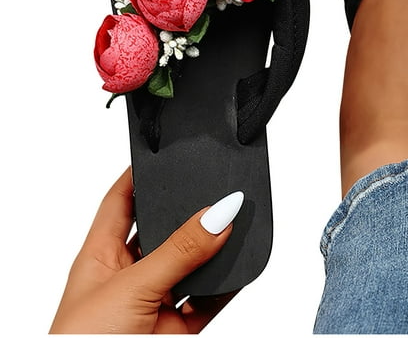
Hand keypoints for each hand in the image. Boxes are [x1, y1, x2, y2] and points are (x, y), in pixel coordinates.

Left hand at [50, 167, 241, 333]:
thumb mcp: (131, 289)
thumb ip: (178, 252)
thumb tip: (218, 215)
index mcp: (100, 256)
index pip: (121, 200)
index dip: (140, 173)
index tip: (166, 153)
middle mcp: (128, 275)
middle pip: (162, 228)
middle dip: (187, 210)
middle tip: (214, 187)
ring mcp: (154, 302)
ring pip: (190, 263)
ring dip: (213, 247)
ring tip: (235, 222)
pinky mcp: (176, 329)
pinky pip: (209, 299)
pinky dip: (228, 283)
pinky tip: (241, 264)